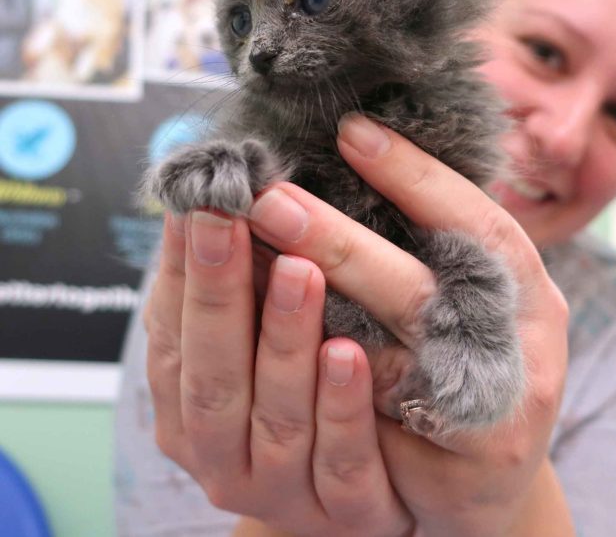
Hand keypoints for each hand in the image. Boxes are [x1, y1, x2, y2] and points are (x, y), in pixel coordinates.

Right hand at [143, 210, 412, 535]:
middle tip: (233, 217)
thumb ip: (229, 296)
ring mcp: (284, 493)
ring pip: (277, 417)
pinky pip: (342, 462)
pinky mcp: (350, 513)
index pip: (172, 340)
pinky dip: (341, 407)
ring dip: (284, 340)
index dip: (182, 272)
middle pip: (214, 376)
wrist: (352, 504)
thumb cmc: (294, 408)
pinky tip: (349, 352)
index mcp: (189, 415)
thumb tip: (205, 201)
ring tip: (298, 270)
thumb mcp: (249, 354)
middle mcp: (223, 460)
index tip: (201, 202)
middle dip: (220, 291)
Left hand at [242, 115, 569, 535]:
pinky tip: (264, 344)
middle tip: (268, 198)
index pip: (477, 223)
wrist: (491, 474)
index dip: (416, 176)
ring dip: (306, 314)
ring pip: (385, 361)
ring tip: (248, 258)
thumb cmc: (477, 360)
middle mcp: (523, 346)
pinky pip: (371, 429)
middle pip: (419, 290)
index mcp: (529, 291)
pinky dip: (315, 385)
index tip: (351, 131)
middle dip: (336, 242)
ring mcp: (497, 409)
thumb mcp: (480, 297)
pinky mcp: (461, 468)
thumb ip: (435, 247)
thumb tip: (358, 157)